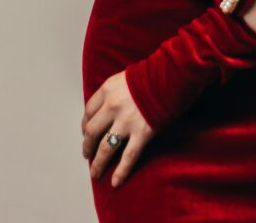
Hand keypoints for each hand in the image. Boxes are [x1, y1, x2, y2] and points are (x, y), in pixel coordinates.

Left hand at [81, 70, 155, 187]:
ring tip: (95, 173)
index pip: (88, 110)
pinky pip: (128, 157)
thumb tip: (108, 107)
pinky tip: (115, 182)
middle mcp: (112, 107)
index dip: (85, 124)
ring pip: (105, 148)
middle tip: (87, 154)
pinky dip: (121, 172)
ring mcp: (126, 122)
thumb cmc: (151, 73)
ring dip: (98, 163)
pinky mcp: (142, 133)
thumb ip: (114, 92)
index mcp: (107, 90)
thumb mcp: (125, 77)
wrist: (171, 74)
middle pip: (92, 131)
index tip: (86, 132)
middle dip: (87, 146)